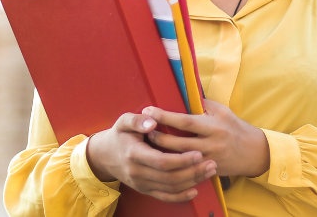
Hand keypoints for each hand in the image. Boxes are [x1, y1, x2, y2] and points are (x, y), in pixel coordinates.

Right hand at [85, 110, 217, 201]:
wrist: (105, 156)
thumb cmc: (119, 135)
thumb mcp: (123, 122)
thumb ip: (137, 120)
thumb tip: (152, 121)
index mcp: (134, 154)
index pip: (161, 161)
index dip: (181, 160)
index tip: (198, 153)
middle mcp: (137, 172)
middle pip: (170, 177)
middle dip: (193, 172)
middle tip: (211, 163)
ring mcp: (141, 184)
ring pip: (170, 188)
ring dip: (192, 181)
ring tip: (209, 171)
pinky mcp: (145, 190)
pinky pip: (165, 197)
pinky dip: (181, 196)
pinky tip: (195, 189)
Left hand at [144, 99, 270, 177]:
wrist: (254, 152)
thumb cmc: (235, 127)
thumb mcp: (222, 111)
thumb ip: (202, 104)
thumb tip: (181, 94)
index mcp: (214, 126)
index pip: (185, 121)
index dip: (165, 116)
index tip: (149, 110)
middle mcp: (211, 144)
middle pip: (179, 143)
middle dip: (159, 136)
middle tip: (143, 129)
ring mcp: (209, 160)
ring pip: (180, 158)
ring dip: (162, 152)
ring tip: (148, 143)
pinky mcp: (208, 171)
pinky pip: (187, 169)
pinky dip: (173, 164)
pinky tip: (161, 160)